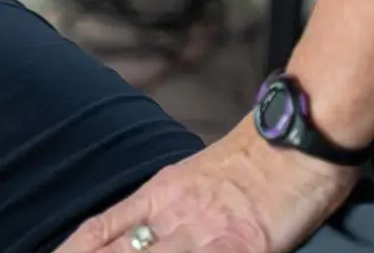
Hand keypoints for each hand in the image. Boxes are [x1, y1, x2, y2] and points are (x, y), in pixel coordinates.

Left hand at [55, 119, 358, 252]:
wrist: (301, 133)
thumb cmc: (256, 157)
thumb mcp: (195, 178)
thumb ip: (164, 208)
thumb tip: (142, 232)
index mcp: (158, 194)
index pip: (99, 230)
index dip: (72, 251)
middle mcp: (172, 214)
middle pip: (116, 252)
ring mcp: (204, 233)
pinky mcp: (241, 247)